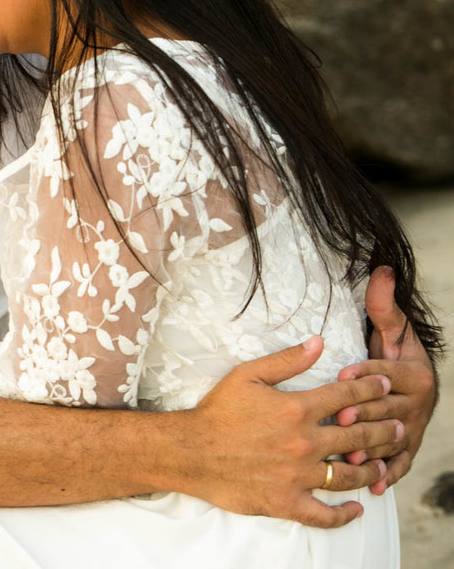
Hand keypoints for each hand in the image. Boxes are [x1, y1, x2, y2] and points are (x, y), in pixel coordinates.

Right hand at [184, 336, 399, 527]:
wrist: (189, 451)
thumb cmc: (216, 411)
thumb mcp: (247, 375)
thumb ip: (287, 360)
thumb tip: (319, 342)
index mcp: (296, 409)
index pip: (346, 397)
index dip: (369, 388)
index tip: (383, 385)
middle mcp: (303, 443)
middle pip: (357, 436)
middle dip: (383, 429)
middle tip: (398, 427)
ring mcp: (297, 475)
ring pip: (349, 475)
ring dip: (372, 469)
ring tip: (383, 464)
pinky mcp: (287, 502)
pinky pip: (324, 515)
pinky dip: (344, 515)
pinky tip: (356, 509)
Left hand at [335, 267, 437, 493]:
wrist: (408, 382)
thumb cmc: (391, 350)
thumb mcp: (389, 327)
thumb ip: (383, 305)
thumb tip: (381, 269)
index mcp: (414, 373)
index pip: (388, 372)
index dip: (366, 371)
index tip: (343, 371)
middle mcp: (417, 403)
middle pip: (388, 409)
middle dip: (364, 413)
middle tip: (338, 419)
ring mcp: (413, 428)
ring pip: (393, 440)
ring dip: (374, 449)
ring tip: (352, 458)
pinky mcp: (407, 448)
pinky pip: (401, 464)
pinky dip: (391, 475)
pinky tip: (376, 486)